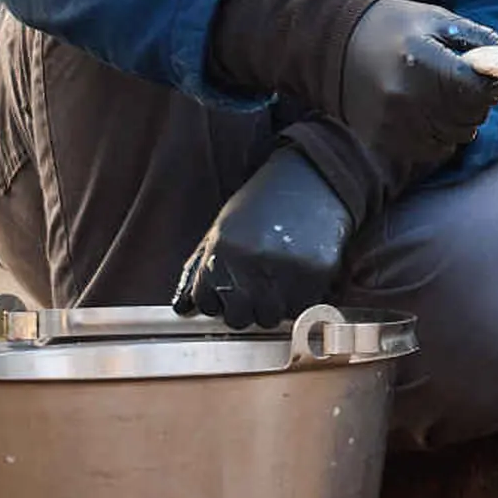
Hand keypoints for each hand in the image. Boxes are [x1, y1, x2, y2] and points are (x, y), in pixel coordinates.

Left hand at [173, 142, 356, 328]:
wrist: (310, 179)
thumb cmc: (261, 205)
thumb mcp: (222, 229)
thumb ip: (198, 268)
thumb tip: (181, 308)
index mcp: (222, 251)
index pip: (208, 304)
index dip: (219, 299)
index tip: (231, 287)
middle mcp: (251, 263)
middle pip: (239, 319)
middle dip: (245, 308)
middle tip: (257, 287)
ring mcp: (285, 270)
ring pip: (271, 319)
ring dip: (273, 306)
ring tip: (279, 278)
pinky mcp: (316, 273)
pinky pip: (302, 308)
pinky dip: (300, 298)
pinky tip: (299, 273)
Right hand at [208, 0, 497, 178]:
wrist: (333, 45)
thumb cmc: (394, 28)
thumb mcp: (437, 21)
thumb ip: (480, 40)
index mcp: (419, 60)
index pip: (477, 89)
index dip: (493, 85)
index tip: (492, 78)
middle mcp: (404, 97)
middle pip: (471, 116)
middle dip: (476, 101)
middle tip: (460, 82)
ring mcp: (392, 123)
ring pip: (456, 137)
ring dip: (459, 119)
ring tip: (437, 93)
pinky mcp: (383, 142)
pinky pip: (433, 149)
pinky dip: (439, 135)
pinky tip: (423, 111)